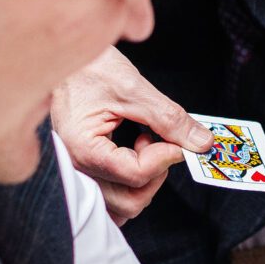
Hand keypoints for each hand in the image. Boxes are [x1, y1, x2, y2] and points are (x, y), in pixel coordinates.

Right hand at [50, 47, 211, 223]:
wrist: (64, 58)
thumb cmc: (88, 67)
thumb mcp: (133, 87)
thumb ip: (170, 119)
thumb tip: (201, 142)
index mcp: (82, 148)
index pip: (135, 174)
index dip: (165, 157)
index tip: (177, 138)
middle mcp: (75, 168)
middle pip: (130, 200)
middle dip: (156, 173)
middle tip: (161, 142)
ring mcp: (78, 174)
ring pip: (122, 205)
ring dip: (144, 180)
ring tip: (144, 144)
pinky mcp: (84, 171)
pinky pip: (111, 197)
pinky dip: (131, 186)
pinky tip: (134, 153)